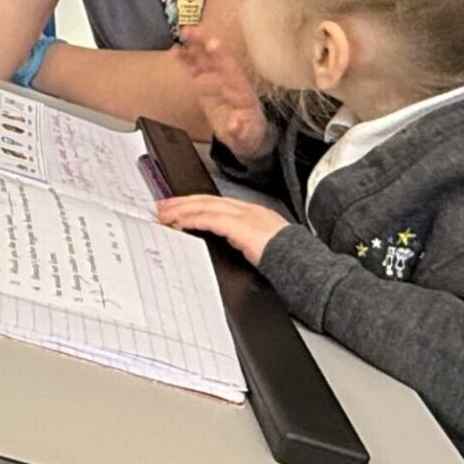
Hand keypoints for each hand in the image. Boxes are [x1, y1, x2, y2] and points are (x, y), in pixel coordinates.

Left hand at [157, 194, 289, 265]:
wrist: (301, 263)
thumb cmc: (285, 259)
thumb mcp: (258, 246)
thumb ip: (240, 240)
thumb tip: (223, 243)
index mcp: (251, 212)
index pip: (216, 203)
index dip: (194, 203)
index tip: (177, 208)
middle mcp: (246, 209)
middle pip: (207, 200)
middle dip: (182, 202)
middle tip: (161, 207)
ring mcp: (244, 216)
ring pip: (205, 206)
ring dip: (182, 209)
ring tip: (164, 214)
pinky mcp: (241, 227)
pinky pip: (210, 219)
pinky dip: (192, 219)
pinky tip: (179, 223)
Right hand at [176, 27, 270, 159]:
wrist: (246, 135)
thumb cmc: (249, 135)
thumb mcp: (247, 138)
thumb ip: (240, 131)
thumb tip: (234, 124)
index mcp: (242, 92)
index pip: (232, 70)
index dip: (222, 56)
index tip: (212, 43)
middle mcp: (230, 81)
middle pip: (217, 58)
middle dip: (205, 43)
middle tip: (192, 31)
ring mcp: (217, 80)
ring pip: (206, 59)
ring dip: (195, 45)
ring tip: (182, 34)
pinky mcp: (206, 84)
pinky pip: (195, 69)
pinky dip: (186, 59)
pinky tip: (176, 51)